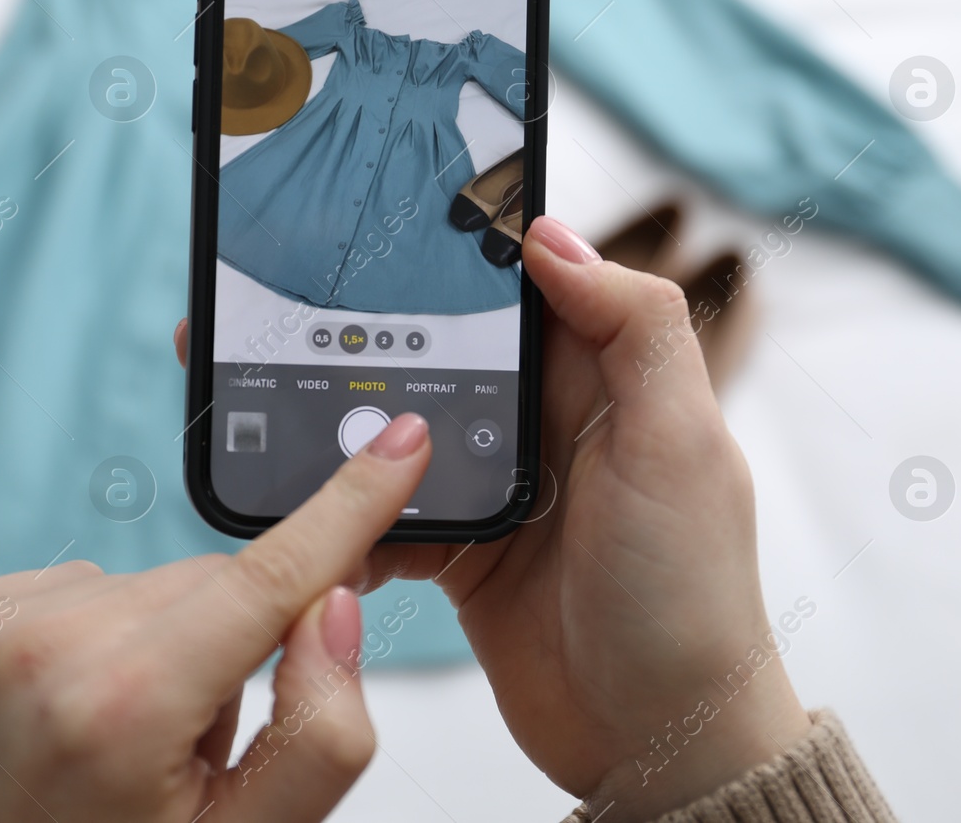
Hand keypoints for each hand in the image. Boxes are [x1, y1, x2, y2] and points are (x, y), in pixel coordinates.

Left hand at [0, 410, 435, 822]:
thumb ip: (316, 733)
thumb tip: (330, 605)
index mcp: (121, 710)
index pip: (269, 577)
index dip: (349, 505)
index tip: (401, 440)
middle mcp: (38, 652)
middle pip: (207, 585)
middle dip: (227, 644)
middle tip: (187, 745)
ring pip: (140, 587)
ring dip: (153, 646)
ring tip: (110, 744)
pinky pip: (68, 592)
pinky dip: (87, 642)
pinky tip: (62, 716)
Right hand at [174, 216, 808, 817]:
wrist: (657, 742)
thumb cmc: (689, 596)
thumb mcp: (680, 447)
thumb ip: (632, 331)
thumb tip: (552, 234)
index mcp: (606, 379)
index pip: (527, 288)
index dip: (466, 251)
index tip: (393, 218)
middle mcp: (549, 424)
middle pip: (449, 351)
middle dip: (379, 329)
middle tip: (295, 300)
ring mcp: (500, 488)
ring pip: (405, 428)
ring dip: (348, 419)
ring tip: (271, 389)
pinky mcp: (461, 550)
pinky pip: (387, 510)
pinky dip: (350, 512)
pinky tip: (306, 508)